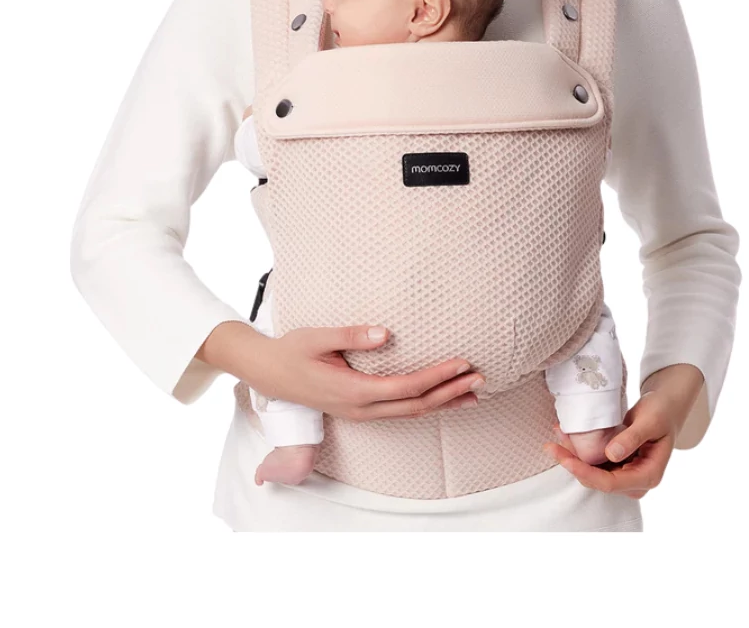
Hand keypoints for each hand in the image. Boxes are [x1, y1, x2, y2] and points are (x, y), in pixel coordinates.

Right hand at [209, 320, 485, 421]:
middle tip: (480, 378)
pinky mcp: (361, 411)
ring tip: (473, 392)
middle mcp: (361, 408)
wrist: (268, 372)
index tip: (461, 363)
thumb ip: (350, 336)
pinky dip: (426, 405)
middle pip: (415, 405)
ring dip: (443, 403)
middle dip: (450, 393)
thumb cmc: (292, 350)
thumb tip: (386, 333)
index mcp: (353, 391)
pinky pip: (400, 412)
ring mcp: (361, 414)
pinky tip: (443, 399)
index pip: (406, 387)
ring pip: (410, 413)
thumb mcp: (317, 337)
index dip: (436, 377)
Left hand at [542, 364, 703, 498]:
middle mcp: (636, 481)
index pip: (611, 483)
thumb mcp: (650, 421)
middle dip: (573, 464)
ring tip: (557, 435)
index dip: (585, 473)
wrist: (666, 406)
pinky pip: (595, 463)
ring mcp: (626, 474)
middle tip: (552, 445)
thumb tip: (610, 455)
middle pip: (598, 481)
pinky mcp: (618, 465)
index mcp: (648, 475)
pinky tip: (566, 436)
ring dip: (573, 456)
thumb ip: (631, 438)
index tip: (565, 459)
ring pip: (593, 473)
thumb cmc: (662, 412)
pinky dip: (580, 451)